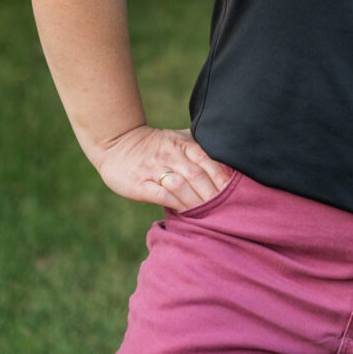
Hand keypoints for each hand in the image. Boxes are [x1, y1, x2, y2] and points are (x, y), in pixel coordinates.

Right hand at [91, 125, 232, 211]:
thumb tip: (226, 160)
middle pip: (197, 174)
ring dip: (196, 200)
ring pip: (180, 185)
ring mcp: (154, 169)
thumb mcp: (178, 138)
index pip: (207, 160)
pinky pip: (160, 194)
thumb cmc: (155, 144)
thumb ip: (199, 147)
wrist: (117, 143)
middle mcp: (171, 155)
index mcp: (183, 144)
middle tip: (227, 209)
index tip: (235, 192)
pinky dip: (175, 204)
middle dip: (212, 193)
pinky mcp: (139, 183)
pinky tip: (185, 213)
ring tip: (209, 215)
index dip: (221, 177)